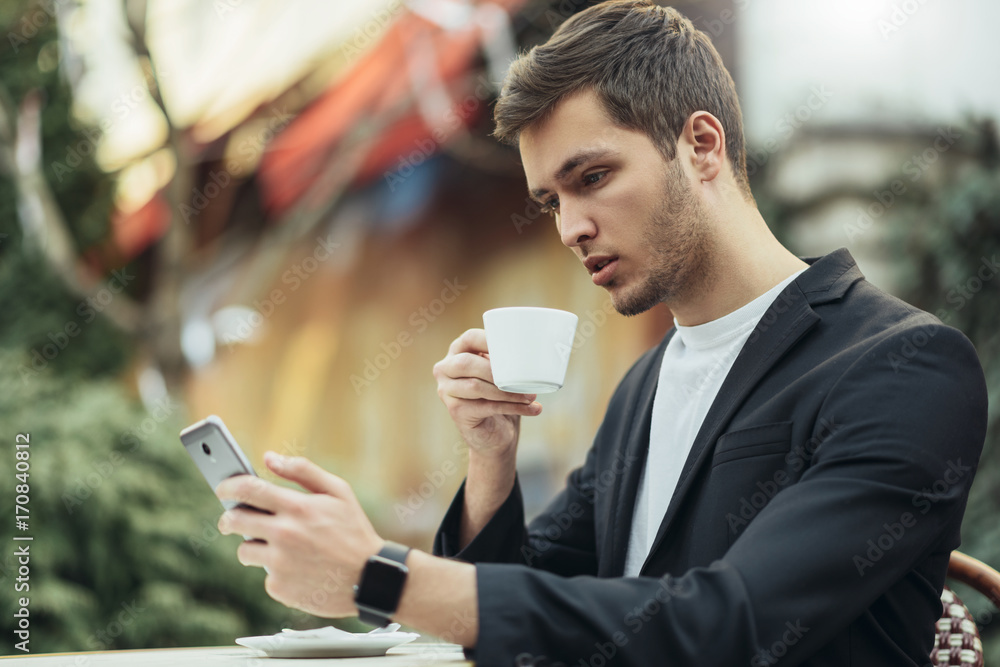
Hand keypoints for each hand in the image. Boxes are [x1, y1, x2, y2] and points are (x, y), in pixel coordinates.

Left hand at [215, 452, 382, 617]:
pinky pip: (264, 574)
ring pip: (244, 551)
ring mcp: (279, 563)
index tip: (222, 487)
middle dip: (229, 518)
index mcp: (298, 507)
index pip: (248, 489)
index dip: (228, 486)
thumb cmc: (354, 530)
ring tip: (279, 547)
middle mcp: (284, 534)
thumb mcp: (338, 492)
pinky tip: (297, 568)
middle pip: (233, 521)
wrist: (369, 579)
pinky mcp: (279, 587)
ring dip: (254, 546)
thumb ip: (302, 470)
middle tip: (233, 519)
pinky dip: (276, 570)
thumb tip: (269, 457)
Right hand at [432, 328, 541, 456]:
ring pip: (476, 387)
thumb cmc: (500, 396)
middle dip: (496, 370)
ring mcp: (446, 391)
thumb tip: (536, 351)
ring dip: (508, 391)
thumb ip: (508, 360)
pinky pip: (486, 406)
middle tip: (523, 378)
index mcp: (458, 352)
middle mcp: (445, 369)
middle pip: (466, 363)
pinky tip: (532, 409)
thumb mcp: (503, 374)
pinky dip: (512, 407)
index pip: (470, 338)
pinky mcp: (456, 411)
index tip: (515, 346)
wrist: (494, 434)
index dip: (489, 339)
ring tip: (531, 396)